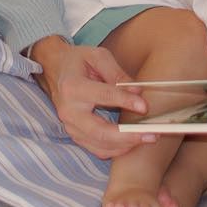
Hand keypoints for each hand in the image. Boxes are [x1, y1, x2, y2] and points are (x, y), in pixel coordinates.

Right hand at [27, 36, 156, 159]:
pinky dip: (116, 150)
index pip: (103, 96)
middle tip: (151, 134)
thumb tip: (137, 91)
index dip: (125, 101)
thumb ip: (116, 73)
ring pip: (99, 145)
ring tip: (147, 138)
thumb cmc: (78, 61)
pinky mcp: (75, 135)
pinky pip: (97, 149)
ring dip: (125, 145)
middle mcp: (69, 111)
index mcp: (73, 87)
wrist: (55, 70)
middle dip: (128, 136)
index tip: (144, 106)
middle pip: (100, 131)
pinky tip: (132, 142)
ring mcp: (71, 127)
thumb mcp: (97, 56)